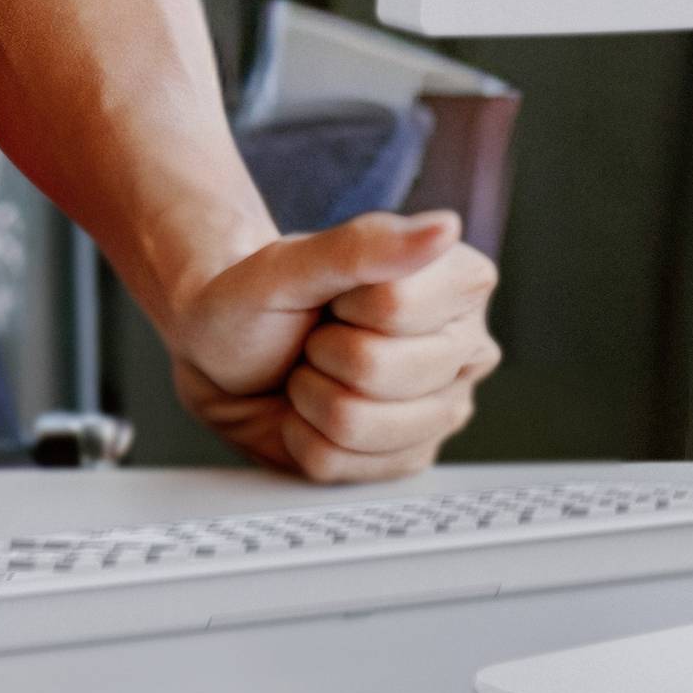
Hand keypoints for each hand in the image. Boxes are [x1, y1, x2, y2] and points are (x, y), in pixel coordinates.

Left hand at [155, 207, 501, 480]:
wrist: (227, 354)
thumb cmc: (262, 300)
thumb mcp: (291, 262)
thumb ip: (364, 245)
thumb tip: (444, 228)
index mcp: (459, 283)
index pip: (396, 307)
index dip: (344, 302)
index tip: (335, 295)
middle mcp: (465, 349)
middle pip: (377, 370)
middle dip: (324, 350)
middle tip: (318, 336)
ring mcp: (442, 412)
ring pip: (358, 424)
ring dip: (310, 395)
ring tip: (313, 371)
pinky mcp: (409, 459)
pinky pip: (340, 464)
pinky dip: (303, 436)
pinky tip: (311, 411)